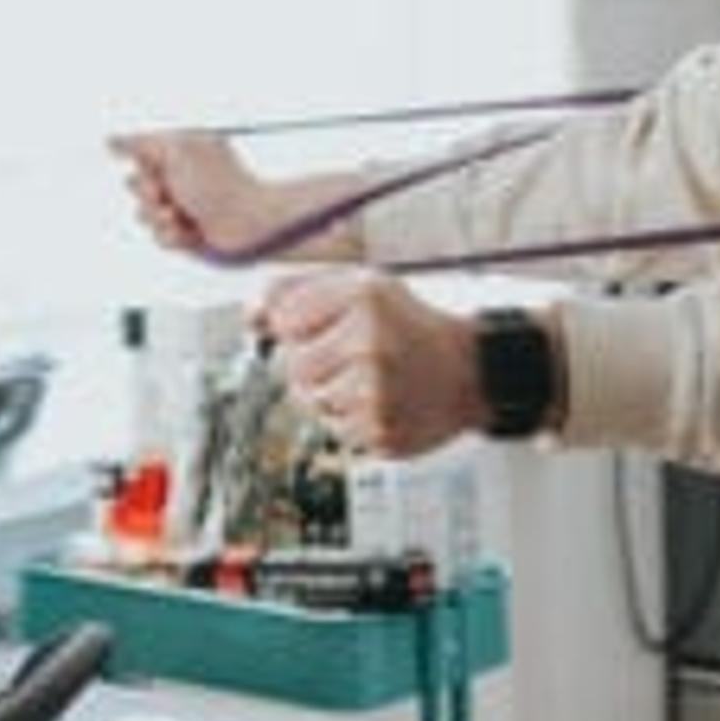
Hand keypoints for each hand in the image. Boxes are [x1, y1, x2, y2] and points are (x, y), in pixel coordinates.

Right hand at [109, 129, 289, 259]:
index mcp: (180, 152)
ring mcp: (182, 207)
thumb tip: (109, 139)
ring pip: (142, 215)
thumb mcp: (177, 150)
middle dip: (147, 192)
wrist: (249, 222)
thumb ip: (140, 143)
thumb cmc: (219, 182)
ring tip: (181, 217)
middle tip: (167, 194)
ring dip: (158, 217)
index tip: (155, 167)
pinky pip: (158, 238)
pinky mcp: (185, 235)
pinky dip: (172, 236)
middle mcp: (179, 178)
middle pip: (134, 185)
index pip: (139, 154)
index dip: (143, 164)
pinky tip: (190, 233)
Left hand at [255, 269, 482, 455]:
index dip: (299, 328)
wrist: (470, 371)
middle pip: (293, 367)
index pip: (285, 320)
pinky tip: (380, 402)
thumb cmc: (408, 326)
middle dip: (312, 365)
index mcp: (364, 297)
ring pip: (310, 402)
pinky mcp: (381, 433)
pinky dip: (349, 420)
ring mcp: (376, 393)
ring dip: (328, 394)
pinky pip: (335, 431)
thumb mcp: (360, 288)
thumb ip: (298, 291)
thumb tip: (250, 315)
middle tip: (348, 358)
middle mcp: (370, 343)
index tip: (324, 329)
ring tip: (366, 381)